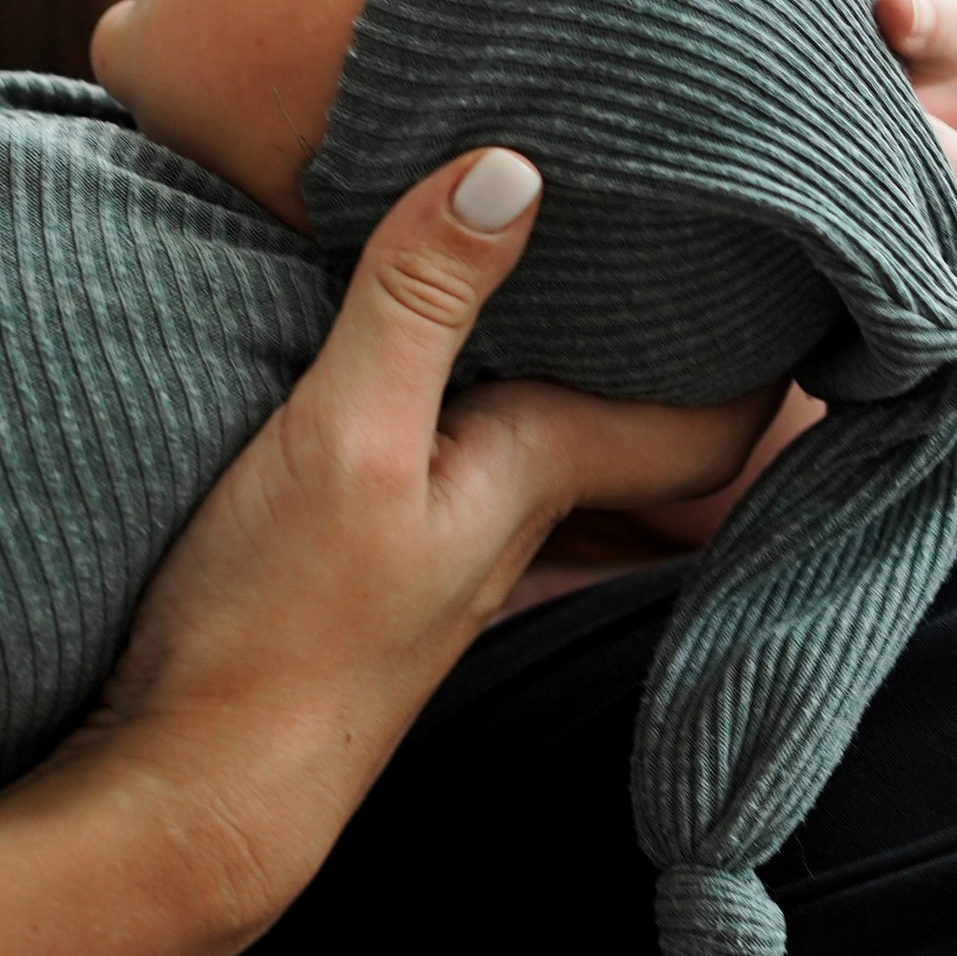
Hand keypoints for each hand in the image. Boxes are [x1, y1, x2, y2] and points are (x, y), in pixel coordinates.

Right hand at [0, 146, 770, 955]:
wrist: (194, 790)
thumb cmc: (278, 624)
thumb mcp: (343, 433)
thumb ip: (419, 301)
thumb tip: (515, 165)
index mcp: (537, 472)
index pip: (704, 409)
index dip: (751, 327)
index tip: (762, 228)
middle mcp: (516, 508)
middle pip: (629, 403)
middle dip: (656, 312)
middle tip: (661, 198)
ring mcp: (448, 537)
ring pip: (544, 415)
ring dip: (556, 335)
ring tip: (552, 234)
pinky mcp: (379, 551)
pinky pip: (464, 436)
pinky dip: (473, 371)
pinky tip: (425, 329)